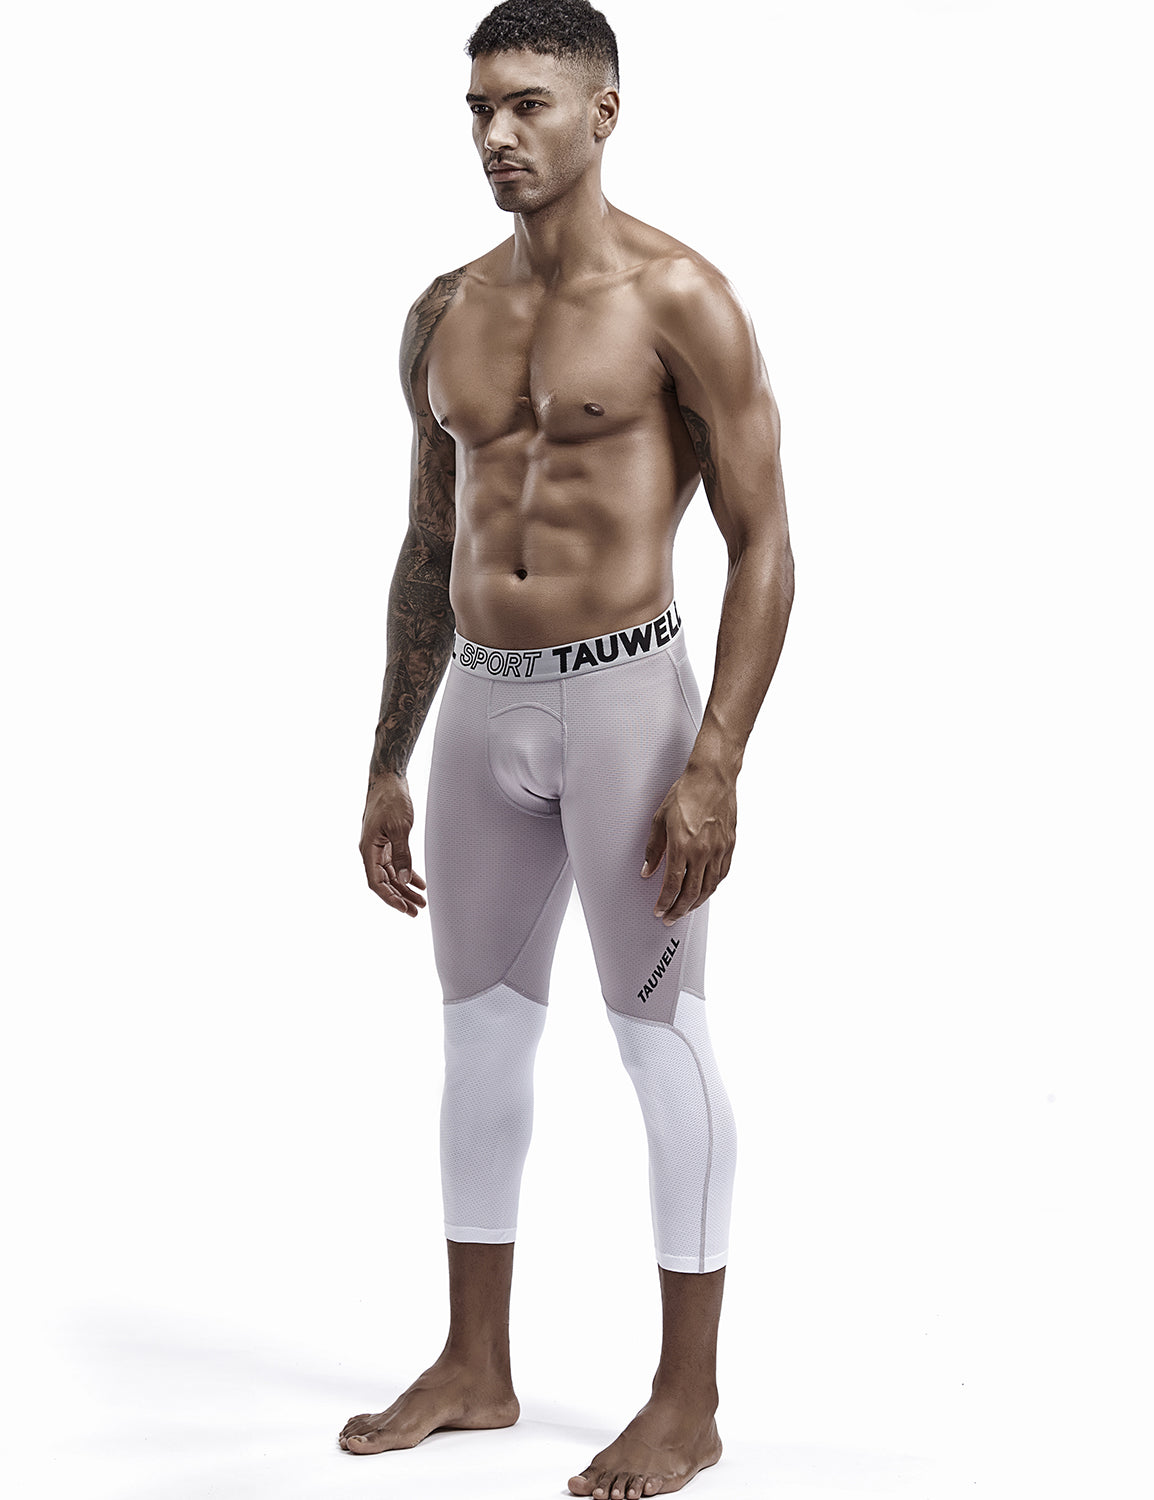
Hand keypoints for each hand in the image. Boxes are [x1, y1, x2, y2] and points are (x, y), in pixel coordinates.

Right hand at [359, 772, 427, 916]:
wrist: (388, 779)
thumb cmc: (391, 800)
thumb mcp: (399, 828)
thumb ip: (402, 855)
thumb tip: (402, 880)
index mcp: (368, 850)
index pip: (376, 883)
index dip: (390, 898)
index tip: (404, 908)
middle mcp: (370, 851)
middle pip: (384, 882)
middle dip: (400, 897)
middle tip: (416, 911)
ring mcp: (378, 846)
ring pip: (391, 874)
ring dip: (404, 888)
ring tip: (421, 901)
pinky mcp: (386, 840)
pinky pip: (395, 863)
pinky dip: (406, 873)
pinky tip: (419, 882)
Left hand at [641, 762, 736, 924]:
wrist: (712, 778)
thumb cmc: (685, 794)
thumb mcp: (660, 819)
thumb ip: (654, 849)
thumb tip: (647, 871)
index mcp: (682, 845)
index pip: (672, 885)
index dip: (664, 902)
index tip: (659, 911)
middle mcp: (702, 852)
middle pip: (691, 893)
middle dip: (678, 909)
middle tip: (670, 918)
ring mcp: (719, 850)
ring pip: (709, 888)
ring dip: (696, 903)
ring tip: (685, 909)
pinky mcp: (730, 846)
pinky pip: (721, 875)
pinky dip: (712, 888)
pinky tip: (705, 891)